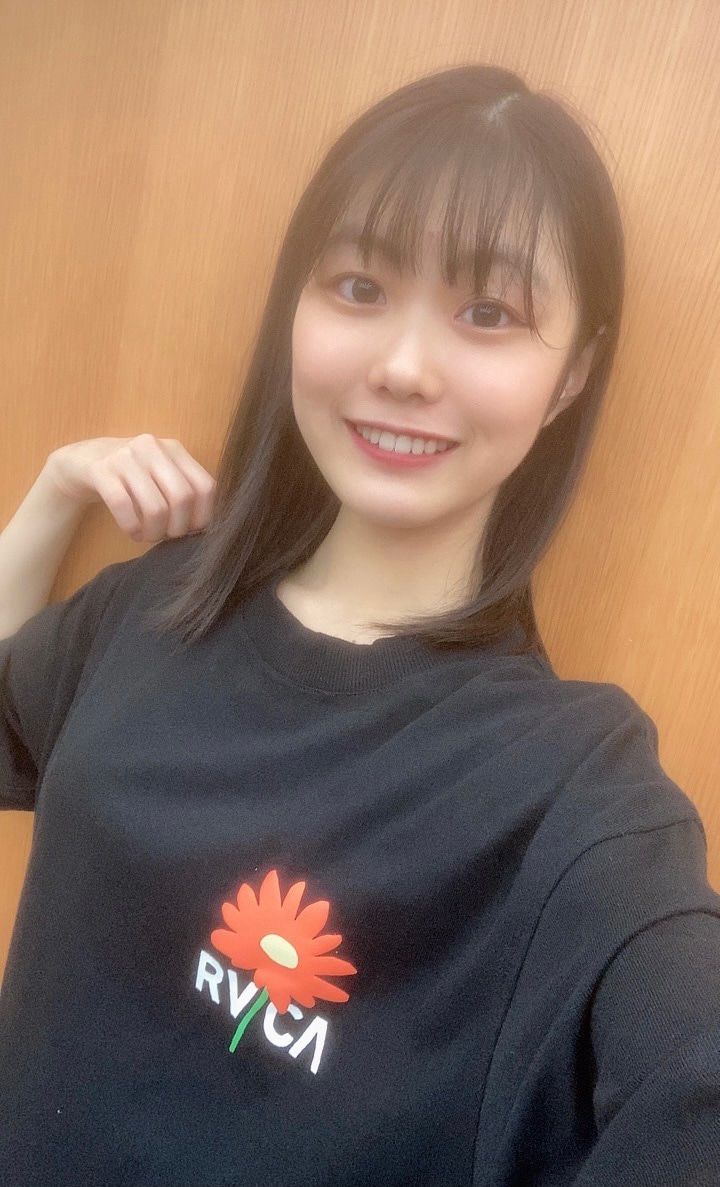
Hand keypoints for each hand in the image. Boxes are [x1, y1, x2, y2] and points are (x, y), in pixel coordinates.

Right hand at [44, 434, 216, 542]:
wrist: (80, 462)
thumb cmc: (130, 476)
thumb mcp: (160, 475)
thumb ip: (183, 491)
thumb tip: (205, 528)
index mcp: (174, 449)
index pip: (205, 487)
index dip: (203, 516)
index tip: (191, 531)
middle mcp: (152, 447)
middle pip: (182, 499)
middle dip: (178, 528)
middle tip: (167, 536)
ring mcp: (125, 457)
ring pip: (155, 508)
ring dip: (154, 532)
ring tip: (148, 536)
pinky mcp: (100, 470)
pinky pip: (124, 507)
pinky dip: (132, 528)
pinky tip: (132, 532)